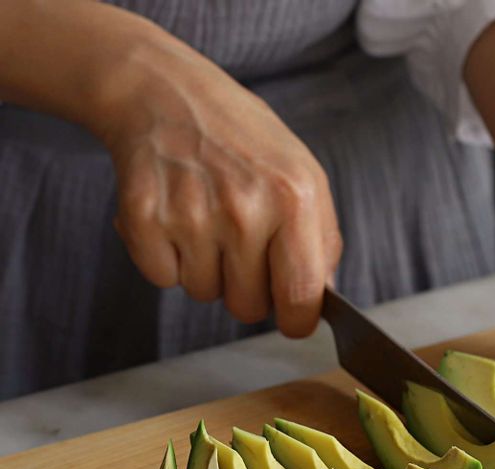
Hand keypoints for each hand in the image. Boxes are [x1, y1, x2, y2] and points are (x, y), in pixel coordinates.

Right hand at [100, 31, 341, 335]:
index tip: (292, 319)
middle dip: (245, 288)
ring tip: (205, 219)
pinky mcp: (143, 218)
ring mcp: (191, 214)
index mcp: (293, 200)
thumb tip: (320, 298)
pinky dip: (165, 257)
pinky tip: (174, 216)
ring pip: (204, 294)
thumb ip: (322, 241)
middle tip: (238, 243)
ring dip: (205, 269)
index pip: (301, 297)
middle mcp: (243, 209)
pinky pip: (162, 279)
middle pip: (248, 307)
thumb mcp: (304, 174)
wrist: (166, 92)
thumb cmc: (243, 140)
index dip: (297, 320)